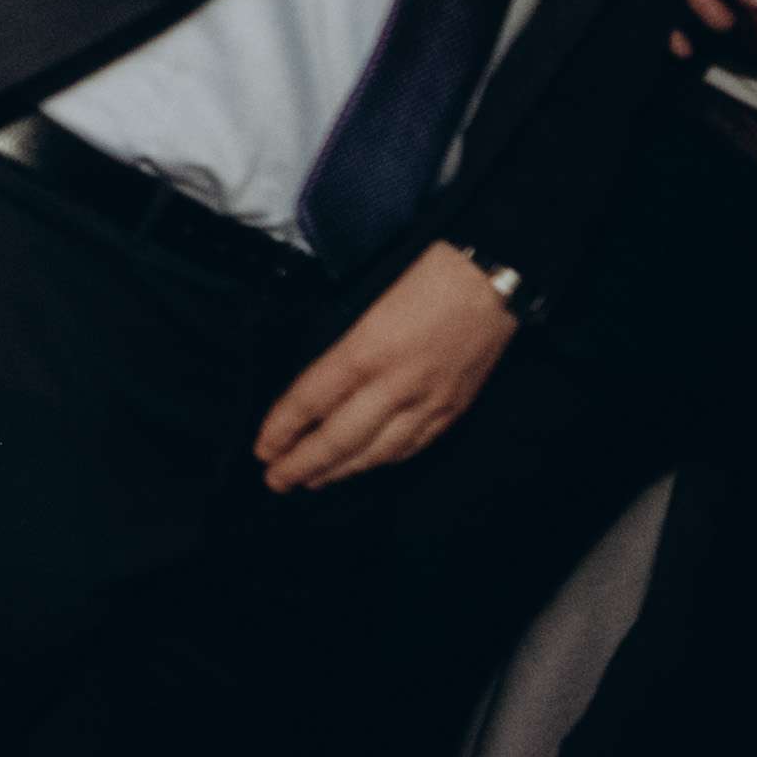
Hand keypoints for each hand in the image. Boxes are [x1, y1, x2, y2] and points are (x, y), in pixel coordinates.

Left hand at [256, 240, 521, 491]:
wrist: (495, 279)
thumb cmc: (427, 275)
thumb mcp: (369, 301)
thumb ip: (344, 347)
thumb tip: (316, 386)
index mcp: (366, 350)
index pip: (311, 400)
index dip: (282, 429)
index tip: (262, 448)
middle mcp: (395, 385)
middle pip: (340, 439)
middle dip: (303, 465)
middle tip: (275, 481)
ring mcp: (428, 403)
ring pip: (377, 452)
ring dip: (341, 471)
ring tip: (313, 480)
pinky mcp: (454, 409)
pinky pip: (413, 447)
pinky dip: (383, 461)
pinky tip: (366, 465)